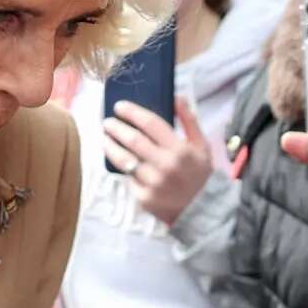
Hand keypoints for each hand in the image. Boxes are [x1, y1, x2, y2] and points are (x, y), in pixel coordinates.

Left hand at [105, 98, 214, 227]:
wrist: (202, 210)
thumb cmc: (200, 174)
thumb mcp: (202, 146)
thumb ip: (189, 120)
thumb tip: (175, 97)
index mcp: (180, 150)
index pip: (151, 124)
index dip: (132, 112)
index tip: (120, 106)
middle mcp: (165, 165)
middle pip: (133, 140)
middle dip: (116, 127)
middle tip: (108, 122)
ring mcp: (153, 183)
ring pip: (124, 160)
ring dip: (110, 146)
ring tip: (105, 138)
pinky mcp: (144, 198)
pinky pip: (127, 178)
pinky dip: (122, 168)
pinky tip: (119, 160)